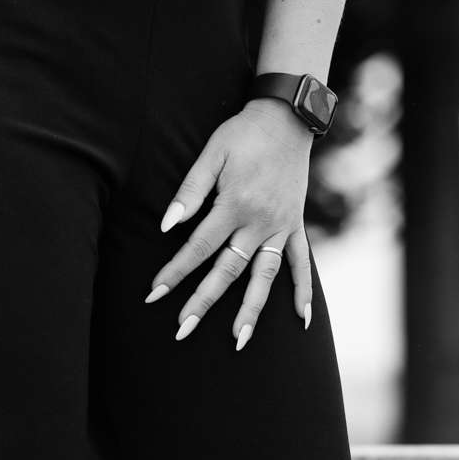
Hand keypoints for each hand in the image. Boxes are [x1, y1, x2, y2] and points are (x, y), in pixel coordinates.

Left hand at [145, 100, 314, 347]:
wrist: (286, 119)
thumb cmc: (242, 134)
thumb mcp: (212, 153)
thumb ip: (190, 190)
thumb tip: (167, 225)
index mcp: (234, 205)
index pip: (199, 247)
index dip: (175, 271)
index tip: (155, 294)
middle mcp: (259, 223)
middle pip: (228, 271)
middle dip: (204, 302)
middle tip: (182, 330)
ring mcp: (281, 227)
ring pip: (264, 277)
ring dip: (252, 310)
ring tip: (238, 340)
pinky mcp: (295, 225)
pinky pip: (301, 263)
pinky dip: (303, 291)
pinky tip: (302, 321)